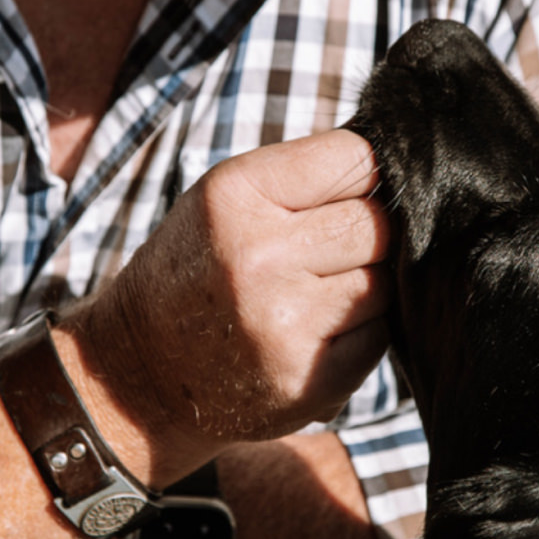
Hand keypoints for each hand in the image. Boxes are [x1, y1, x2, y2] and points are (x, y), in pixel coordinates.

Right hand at [60, 128, 388, 482]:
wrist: (138, 377)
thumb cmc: (192, 274)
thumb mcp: (222, 204)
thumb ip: (303, 177)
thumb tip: (399, 170)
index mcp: (235, 196)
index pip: (358, 159)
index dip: (368, 175)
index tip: (352, 192)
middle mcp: (259, 257)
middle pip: (377, 225)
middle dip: (364, 236)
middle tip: (320, 255)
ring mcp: (286, 324)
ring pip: (385, 282)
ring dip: (364, 287)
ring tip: (309, 297)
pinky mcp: (311, 380)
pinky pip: (379, 335)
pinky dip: (359, 334)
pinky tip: (312, 336)